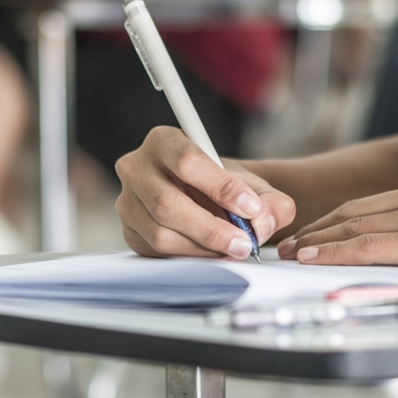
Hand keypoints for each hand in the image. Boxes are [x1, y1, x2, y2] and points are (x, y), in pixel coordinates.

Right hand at [115, 126, 295, 258]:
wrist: (204, 199)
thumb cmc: (222, 186)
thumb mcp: (251, 184)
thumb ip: (270, 199)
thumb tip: (263, 221)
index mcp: (164, 141)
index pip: (187, 161)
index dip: (220, 186)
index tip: (250, 208)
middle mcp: (137, 168)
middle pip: (167, 203)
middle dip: (211, 229)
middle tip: (244, 243)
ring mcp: (128, 202)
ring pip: (160, 232)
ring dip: (202, 247)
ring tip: (233, 249)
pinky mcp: (130, 231)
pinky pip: (156, 251)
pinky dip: (189, 257)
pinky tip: (213, 253)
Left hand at [277, 165, 397, 281]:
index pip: (370, 202)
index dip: (333, 219)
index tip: (308, 233)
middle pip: (354, 210)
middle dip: (315, 228)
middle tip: (285, 244)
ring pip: (354, 225)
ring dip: (315, 241)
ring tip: (289, 254)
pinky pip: (370, 244)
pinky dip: (334, 251)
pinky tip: (311, 258)